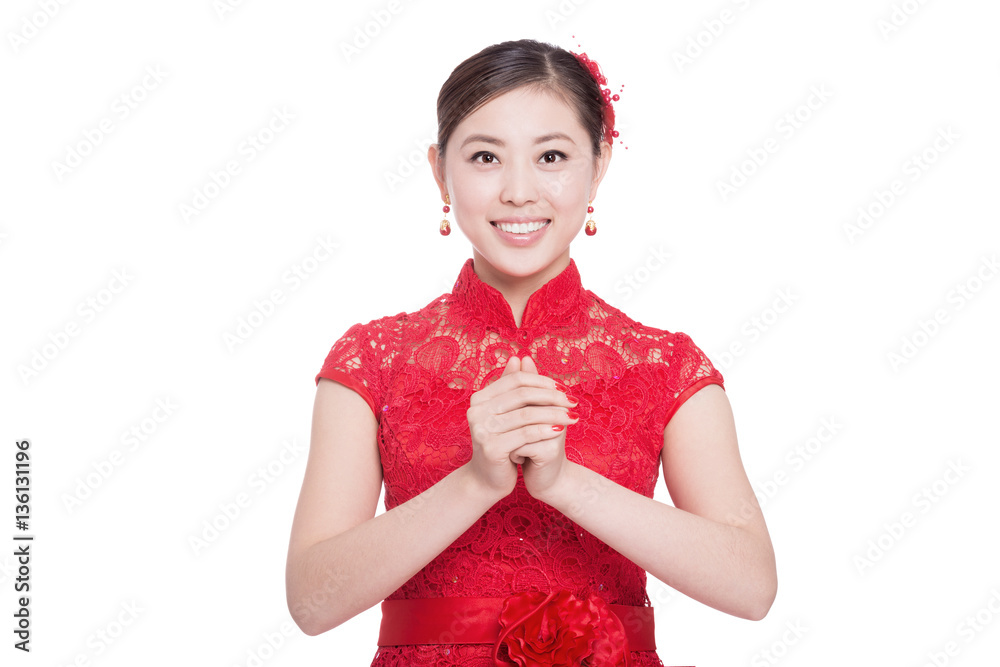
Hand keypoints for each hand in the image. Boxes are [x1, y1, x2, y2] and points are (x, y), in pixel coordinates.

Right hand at [463, 354, 577, 501]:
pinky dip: (546, 430)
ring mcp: (481, 429)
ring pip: (527, 414)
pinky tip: (560, 430)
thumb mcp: (508, 413)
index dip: (543, 382)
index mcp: (480, 398)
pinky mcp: (491, 448)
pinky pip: (526, 434)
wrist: (488, 479)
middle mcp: (476, 410)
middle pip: (522, 395)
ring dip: (555, 414)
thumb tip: (521, 357)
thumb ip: (513, 387)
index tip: (564, 389)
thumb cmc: (502, 444)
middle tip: (573, 402)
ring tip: (573, 417)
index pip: (516, 380)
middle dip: (552, 397)